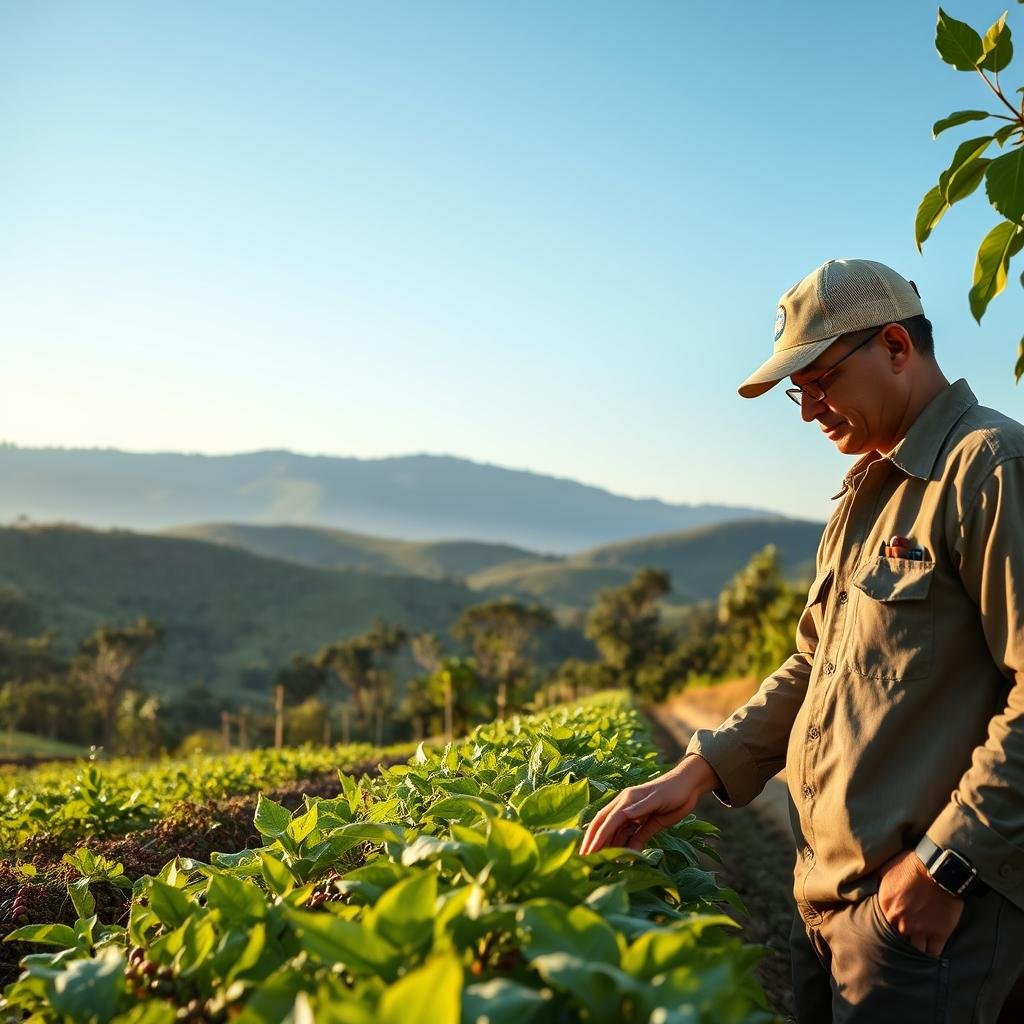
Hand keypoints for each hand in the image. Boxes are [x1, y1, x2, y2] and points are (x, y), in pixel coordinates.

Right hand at [579, 754, 721, 855]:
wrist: (689, 787)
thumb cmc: (673, 790)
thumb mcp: (657, 798)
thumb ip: (639, 807)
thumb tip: (622, 814)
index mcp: (626, 800)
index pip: (608, 821)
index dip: (598, 837)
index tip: (589, 851)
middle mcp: (626, 808)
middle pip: (605, 826)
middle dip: (594, 842)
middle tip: (584, 859)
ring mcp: (635, 817)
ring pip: (617, 834)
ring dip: (609, 847)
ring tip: (600, 863)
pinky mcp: (645, 824)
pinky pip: (632, 838)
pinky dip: (626, 848)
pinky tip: (623, 860)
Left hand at [877, 849, 964, 957]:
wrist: (938, 867)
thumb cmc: (910, 866)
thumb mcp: (884, 872)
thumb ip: (876, 888)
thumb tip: (867, 892)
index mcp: (886, 909)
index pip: (880, 930)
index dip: (882, 934)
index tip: (883, 938)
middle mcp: (902, 923)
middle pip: (896, 943)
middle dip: (897, 946)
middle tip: (897, 951)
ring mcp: (921, 930)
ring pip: (915, 950)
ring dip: (913, 953)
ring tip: (912, 958)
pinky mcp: (940, 933)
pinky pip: (933, 953)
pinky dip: (931, 957)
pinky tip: (928, 959)